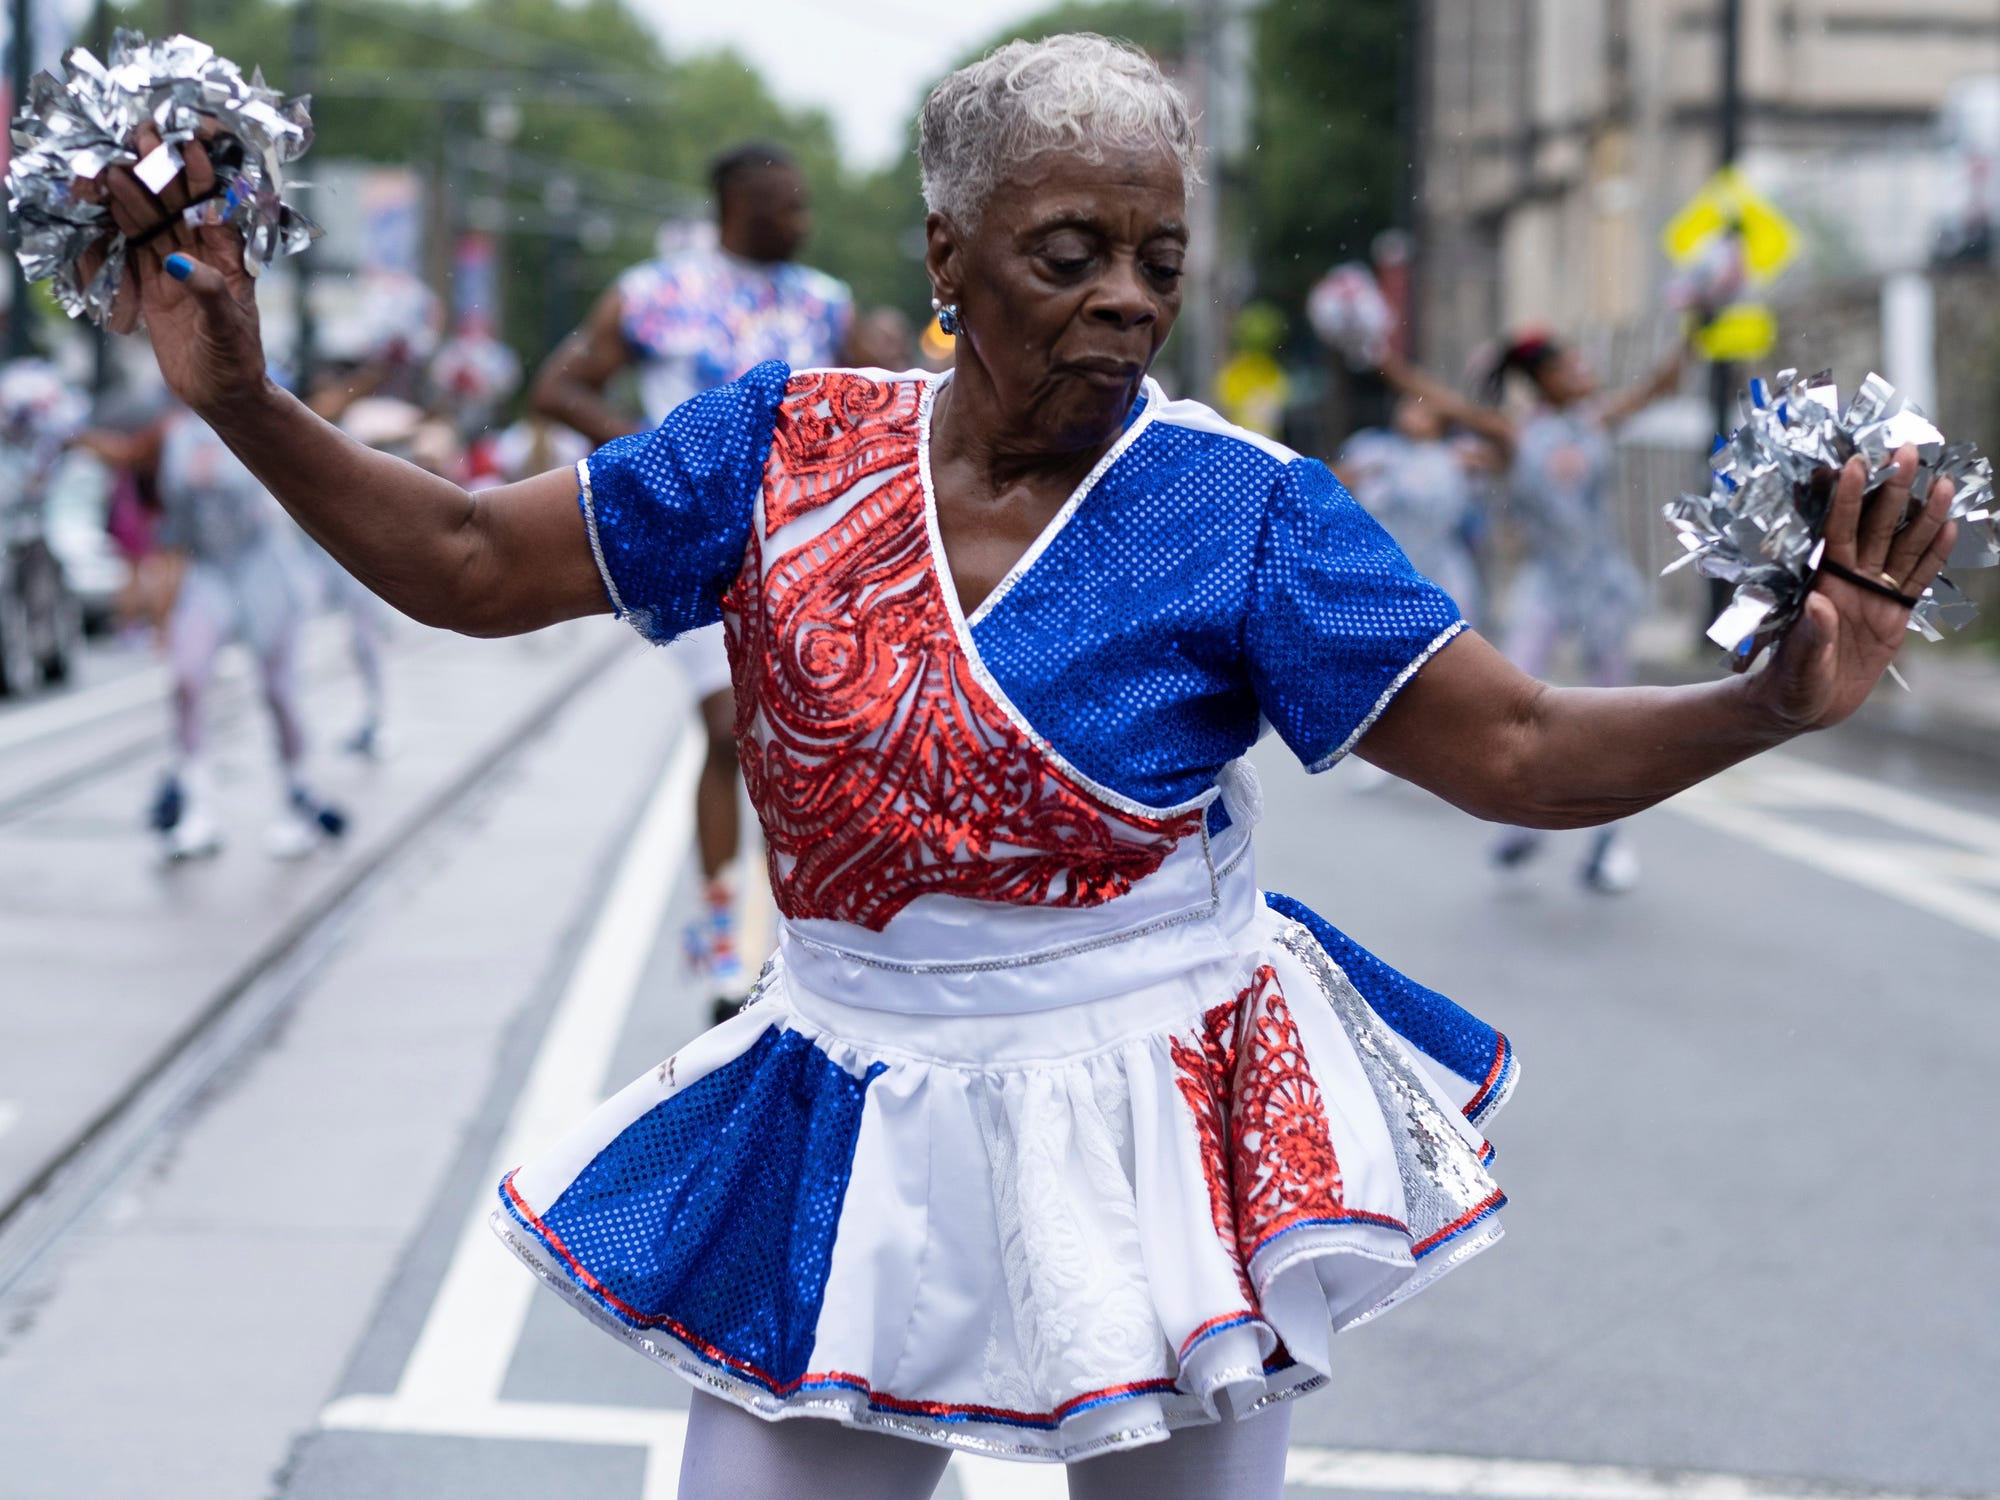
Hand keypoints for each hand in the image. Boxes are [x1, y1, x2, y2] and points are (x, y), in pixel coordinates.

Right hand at [86, 121, 268, 413]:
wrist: (222, 395)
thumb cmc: (236, 361)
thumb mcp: (226, 327)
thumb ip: (207, 291)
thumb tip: (176, 262)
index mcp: (231, 258)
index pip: (215, 207)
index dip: (201, 175)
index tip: (185, 142)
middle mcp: (203, 256)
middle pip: (178, 206)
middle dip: (160, 173)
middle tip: (139, 140)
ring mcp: (176, 268)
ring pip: (151, 223)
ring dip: (133, 195)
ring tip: (111, 166)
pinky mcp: (153, 286)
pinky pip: (132, 250)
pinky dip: (117, 229)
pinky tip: (101, 203)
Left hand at [1747, 445, 1957, 731]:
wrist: (1805, 706)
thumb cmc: (1789, 684)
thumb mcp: (1798, 664)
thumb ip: (1811, 634)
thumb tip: (1818, 604)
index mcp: (1820, 582)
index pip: (1835, 531)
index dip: (1844, 498)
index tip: (1853, 463)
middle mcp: (1848, 578)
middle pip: (1875, 526)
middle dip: (1890, 489)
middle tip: (1905, 450)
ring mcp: (1873, 592)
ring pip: (1903, 545)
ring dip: (1922, 514)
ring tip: (1942, 481)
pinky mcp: (1894, 612)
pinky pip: (1918, 578)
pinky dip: (1934, 553)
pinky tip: (1949, 526)